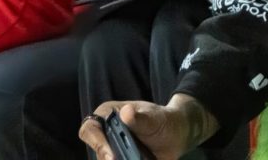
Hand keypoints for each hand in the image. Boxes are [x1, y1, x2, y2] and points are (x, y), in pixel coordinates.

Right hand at [79, 95, 218, 159]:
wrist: (177, 135)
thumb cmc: (163, 120)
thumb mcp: (154, 118)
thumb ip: (141, 118)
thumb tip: (126, 112)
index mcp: (108, 115)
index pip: (90, 128)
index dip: (97, 143)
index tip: (112, 157)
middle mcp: (106, 134)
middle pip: (98, 152)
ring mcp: (113, 150)